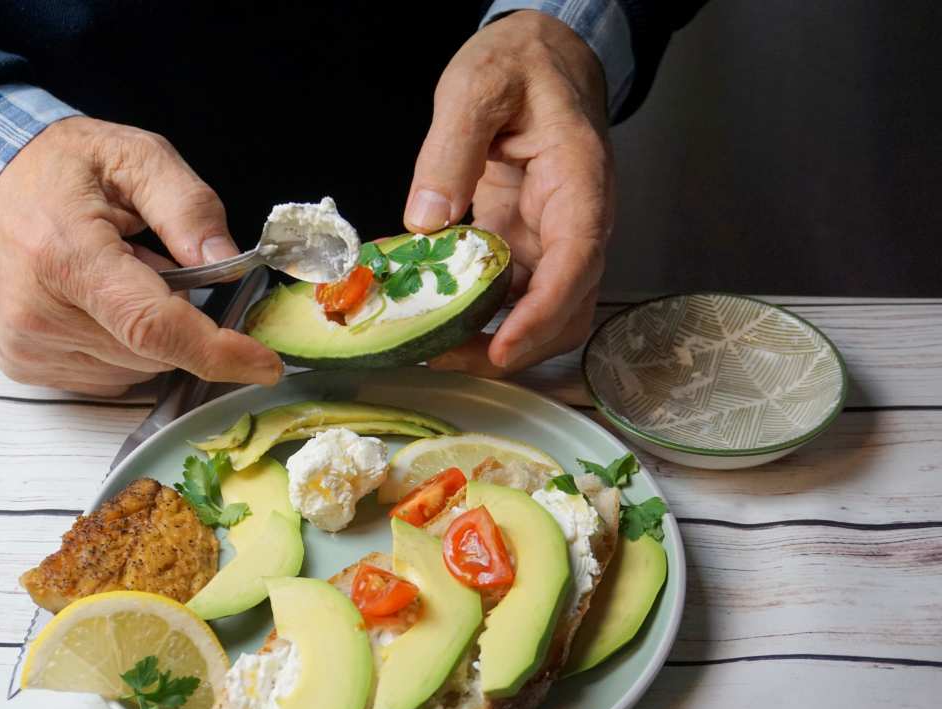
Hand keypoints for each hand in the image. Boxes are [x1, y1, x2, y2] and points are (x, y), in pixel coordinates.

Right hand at [0, 116, 282, 395]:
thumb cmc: (57, 168)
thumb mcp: (134, 156)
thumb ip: (188, 206)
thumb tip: (228, 261)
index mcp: (66, 254)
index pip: (153, 326)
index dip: (217, 352)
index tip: (264, 363)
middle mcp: (38, 311)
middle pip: (153, 351)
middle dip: (177, 317)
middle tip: (152, 262)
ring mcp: (26, 344)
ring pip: (134, 369)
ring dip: (146, 332)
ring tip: (115, 277)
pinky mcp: (22, 364)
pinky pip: (105, 376)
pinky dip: (120, 346)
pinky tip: (95, 302)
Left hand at [404, 10, 612, 375]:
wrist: (542, 57)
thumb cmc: (522, 64)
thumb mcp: (478, 87)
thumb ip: (450, 150)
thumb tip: (427, 221)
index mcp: (579, 181)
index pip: (575, 262)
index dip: (541, 314)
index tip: (502, 349)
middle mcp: (576, 220)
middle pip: (565, 307)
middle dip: (514, 345)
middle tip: (445, 355)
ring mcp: (551, 236)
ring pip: (541, 311)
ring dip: (496, 340)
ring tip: (436, 347)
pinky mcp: (524, 242)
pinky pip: (511, 294)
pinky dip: (480, 315)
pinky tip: (437, 317)